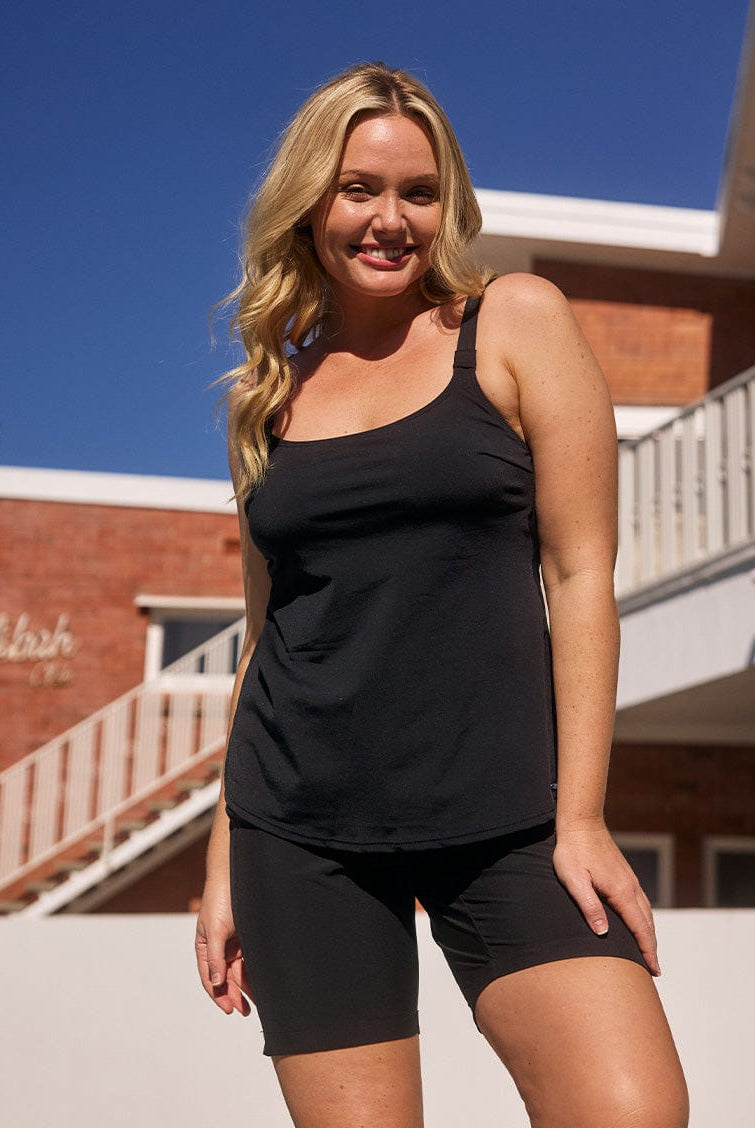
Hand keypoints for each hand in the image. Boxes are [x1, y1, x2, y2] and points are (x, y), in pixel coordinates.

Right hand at [195, 880, 252, 1015]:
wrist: (235, 875)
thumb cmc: (219, 900)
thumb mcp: (215, 931)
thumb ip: (214, 958)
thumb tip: (215, 983)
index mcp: (205, 947)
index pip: (210, 978)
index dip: (218, 995)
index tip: (229, 1010)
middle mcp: (218, 948)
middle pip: (226, 977)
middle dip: (234, 995)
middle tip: (246, 1011)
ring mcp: (233, 942)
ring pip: (239, 970)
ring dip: (246, 986)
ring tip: (257, 1002)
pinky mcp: (247, 936)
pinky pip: (250, 958)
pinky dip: (254, 971)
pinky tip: (262, 982)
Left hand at [553, 820, 659, 975]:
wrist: (581, 822)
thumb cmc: (573, 851)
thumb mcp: (575, 881)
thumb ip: (589, 906)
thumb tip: (603, 933)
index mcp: (621, 891)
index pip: (639, 928)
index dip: (647, 950)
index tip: (654, 970)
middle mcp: (630, 886)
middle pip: (647, 923)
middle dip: (652, 946)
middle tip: (654, 969)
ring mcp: (629, 879)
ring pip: (646, 912)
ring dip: (649, 933)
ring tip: (648, 951)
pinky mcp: (623, 874)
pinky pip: (640, 902)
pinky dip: (644, 918)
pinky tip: (638, 922)